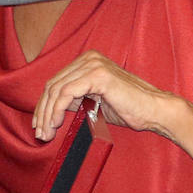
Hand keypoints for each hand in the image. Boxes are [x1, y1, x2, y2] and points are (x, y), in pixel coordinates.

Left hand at [32, 50, 176, 141]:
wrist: (154, 110)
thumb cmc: (129, 109)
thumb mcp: (94, 102)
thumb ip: (75, 99)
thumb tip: (51, 109)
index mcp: (87, 61)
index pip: (55, 82)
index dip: (43, 105)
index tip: (39, 125)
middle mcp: (88, 58)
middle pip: (52, 85)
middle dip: (43, 112)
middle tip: (41, 134)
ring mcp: (93, 64)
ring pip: (56, 89)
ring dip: (47, 114)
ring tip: (46, 133)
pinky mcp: (97, 75)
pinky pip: (66, 93)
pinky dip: (57, 110)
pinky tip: (56, 124)